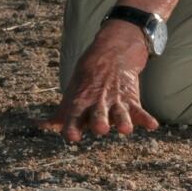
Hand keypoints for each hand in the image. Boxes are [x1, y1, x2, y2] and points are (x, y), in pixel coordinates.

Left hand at [40, 22, 159, 142]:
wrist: (112, 53)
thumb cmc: (87, 80)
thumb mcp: (71, 93)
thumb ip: (59, 114)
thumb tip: (39, 125)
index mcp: (80, 103)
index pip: (74, 117)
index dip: (73, 126)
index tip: (72, 136)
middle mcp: (97, 103)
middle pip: (98, 114)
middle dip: (99, 120)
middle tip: (100, 128)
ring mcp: (115, 101)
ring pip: (119, 113)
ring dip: (123, 120)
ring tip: (126, 129)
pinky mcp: (131, 99)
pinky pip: (139, 110)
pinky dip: (146, 118)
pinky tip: (152, 125)